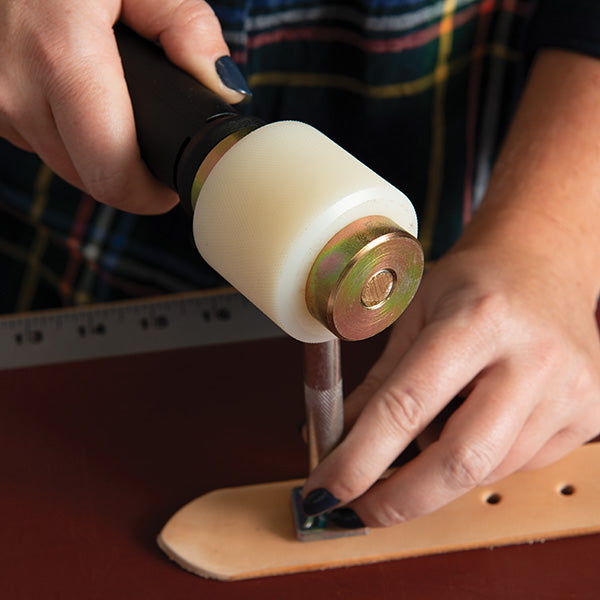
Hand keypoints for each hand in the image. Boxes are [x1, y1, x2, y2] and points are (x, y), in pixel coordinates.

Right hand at [0, 0, 244, 212]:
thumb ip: (188, 30)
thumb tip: (222, 90)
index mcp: (61, 56)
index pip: (110, 172)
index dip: (147, 194)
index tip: (169, 187)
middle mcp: (15, 88)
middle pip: (90, 178)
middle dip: (129, 175)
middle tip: (156, 149)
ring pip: (63, 164)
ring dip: (98, 154)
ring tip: (121, 114)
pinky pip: (38, 140)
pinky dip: (67, 132)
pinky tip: (81, 100)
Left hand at [301, 49, 599, 525]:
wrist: (549, 261)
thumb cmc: (473, 273)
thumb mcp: (414, 305)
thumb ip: (380, 371)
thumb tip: (342, 433)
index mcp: (475, 313)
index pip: (407, 401)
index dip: (359, 455)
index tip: (325, 485)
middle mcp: (529, 355)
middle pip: (458, 459)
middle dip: (397, 497)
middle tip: (355, 508)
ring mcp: (568, 391)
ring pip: (487, 470)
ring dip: (429, 481)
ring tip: (395, 472)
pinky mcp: (589, 416)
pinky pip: (514, 465)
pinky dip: (469, 470)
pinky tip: (448, 452)